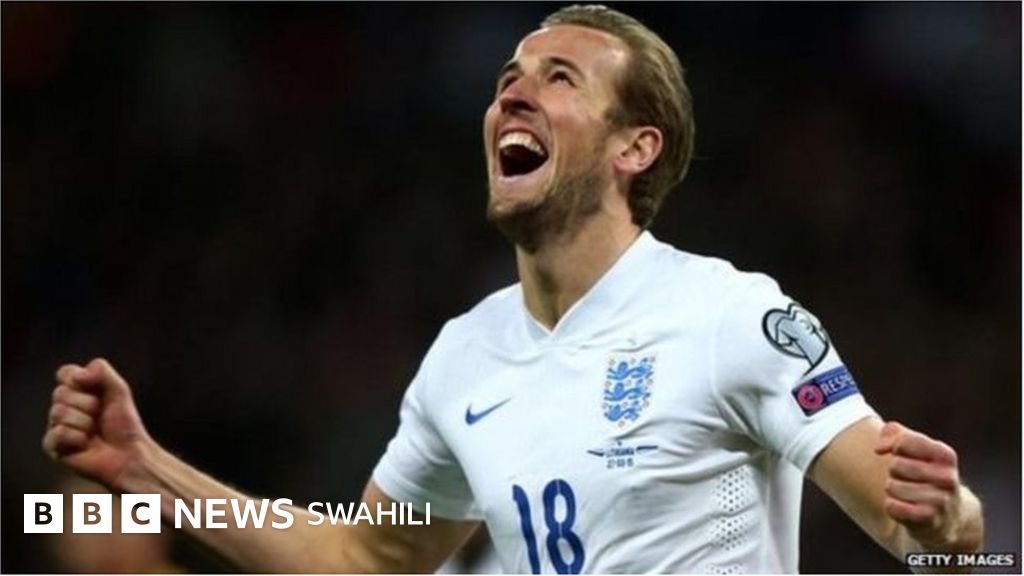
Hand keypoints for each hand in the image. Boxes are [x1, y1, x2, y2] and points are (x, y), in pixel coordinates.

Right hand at [42, 358, 150, 490]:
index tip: (97, 389)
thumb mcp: (119, 390)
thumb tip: (77, 374)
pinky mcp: (53, 446)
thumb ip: (101, 371)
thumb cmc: (124, 423)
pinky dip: (78, 438)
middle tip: (100, 416)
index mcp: (77, 392)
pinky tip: (86, 445)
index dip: (79, 379)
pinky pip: (58, 433)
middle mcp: (63, 407)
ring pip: (58, 412)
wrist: (129, 453)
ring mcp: (56, 426)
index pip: (65, 373)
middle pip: (61, 393)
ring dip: (85, 422)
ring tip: (94, 432)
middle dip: (88, 404)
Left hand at [874, 421, 973, 550]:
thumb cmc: (923, 471)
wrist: (947, 514)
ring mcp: (941, 500)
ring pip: (891, 486)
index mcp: (946, 455)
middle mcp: (948, 478)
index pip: (904, 441)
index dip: (894, 447)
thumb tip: (879, 449)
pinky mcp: (928, 519)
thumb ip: (893, 432)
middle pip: (896, 465)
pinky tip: (905, 507)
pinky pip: (892, 506)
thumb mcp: (913, 446)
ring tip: (908, 493)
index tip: (900, 453)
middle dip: (894, 471)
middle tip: (908, 478)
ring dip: (893, 490)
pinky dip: (891, 506)